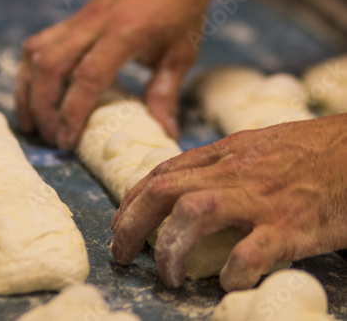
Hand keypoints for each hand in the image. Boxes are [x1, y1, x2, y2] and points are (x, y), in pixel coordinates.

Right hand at [15, 0, 216, 149]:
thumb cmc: (180, 9)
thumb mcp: (180, 52)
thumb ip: (167, 92)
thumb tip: (165, 133)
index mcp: (125, 33)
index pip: (87, 76)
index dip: (72, 113)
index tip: (67, 142)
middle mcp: (95, 23)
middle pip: (50, 65)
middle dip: (43, 108)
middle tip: (50, 137)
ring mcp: (80, 18)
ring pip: (36, 52)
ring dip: (28, 91)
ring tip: (30, 123)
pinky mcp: (73, 17)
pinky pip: (39, 42)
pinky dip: (30, 70)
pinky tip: (34, 91)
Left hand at [111, 114, 346, 290]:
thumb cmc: (308, 152)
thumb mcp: (254, 147)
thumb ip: (218, 165)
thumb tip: (182, 188)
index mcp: (224, 154)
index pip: (162, 173)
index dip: (132, 201)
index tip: (120, 224)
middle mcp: (234, 172)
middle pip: (164, 191)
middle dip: (132, 224)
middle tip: (121, 253)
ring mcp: (261, 198)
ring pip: (194, 213)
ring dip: (171, 247)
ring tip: (168, 275)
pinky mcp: (291, 226)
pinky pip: (251, 252)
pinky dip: (232, 271)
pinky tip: (227, 281)